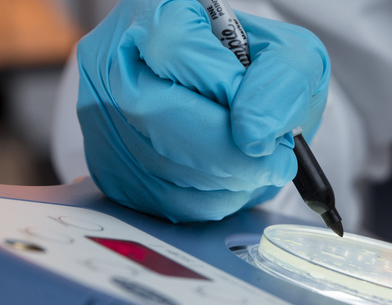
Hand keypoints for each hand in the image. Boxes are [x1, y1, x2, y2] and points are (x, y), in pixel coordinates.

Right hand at [76, 0, 329, 221]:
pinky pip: (158, 198)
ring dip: (224, 179)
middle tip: (274, 162)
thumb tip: (255, 136)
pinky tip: (228, 181)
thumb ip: (285, 79)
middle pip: (154, 112)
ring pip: (158, 163)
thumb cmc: (254, 71)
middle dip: (228, 151)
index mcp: (153, 15)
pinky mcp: (112, 170)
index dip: (225, 90)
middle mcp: (115, 65)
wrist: (228, 99)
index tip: (264, 126)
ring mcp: (104, 120)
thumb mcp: (287, 54)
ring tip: (255, 167)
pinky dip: (207, 200)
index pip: (173, 47)